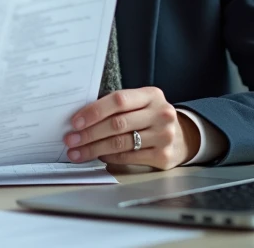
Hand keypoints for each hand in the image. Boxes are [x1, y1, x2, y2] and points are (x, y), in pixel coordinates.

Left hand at [64, 87, 199, 170]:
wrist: (183, 137)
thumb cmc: (150, 117)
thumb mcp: (140, 104)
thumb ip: (117, 107)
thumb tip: (80, 118)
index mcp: (152, 95)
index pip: (118, 100)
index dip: (94, 111)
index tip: (75, 122)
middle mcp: (161, 114)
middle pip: (117, 124)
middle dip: (89, 133)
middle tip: (70, 139)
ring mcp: (164, 136)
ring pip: (120, 143)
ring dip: (94, 148)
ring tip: (77, 152)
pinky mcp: (163, 156)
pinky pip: (128, 157)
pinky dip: (109, 158)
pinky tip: (97, 156)